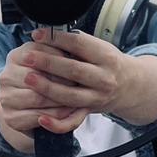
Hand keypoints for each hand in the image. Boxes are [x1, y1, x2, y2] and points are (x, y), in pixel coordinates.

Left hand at [0, 26, 126, 134]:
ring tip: (28, 78)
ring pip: (70, 96)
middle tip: (27, 56)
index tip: (38, 35)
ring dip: (47, 87)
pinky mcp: (89, 112)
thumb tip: (48, 33)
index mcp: (105, 56)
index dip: (56, 39)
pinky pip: (72, 121)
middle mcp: (103, 78)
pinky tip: (41, 118)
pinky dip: (56, 123)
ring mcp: (96, 98)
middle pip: (73, 70)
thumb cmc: (108, 63)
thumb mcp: (99, 47)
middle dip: (48, 62)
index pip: (79, 44)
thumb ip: (77, 42)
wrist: (129, 86)